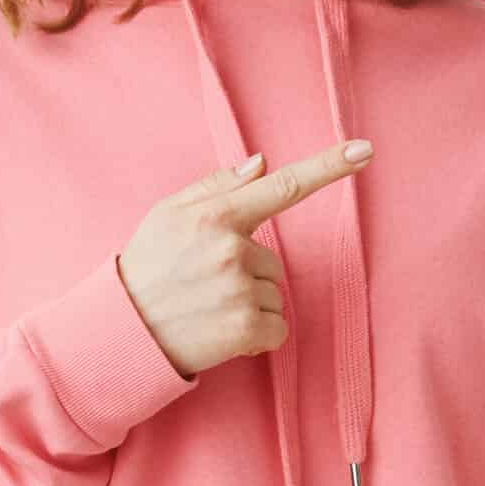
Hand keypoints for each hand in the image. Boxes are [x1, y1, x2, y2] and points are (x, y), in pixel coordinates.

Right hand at [117, 139, 375, 378]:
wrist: (119, 332)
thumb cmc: (144, 268)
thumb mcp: (167, 215)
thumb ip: (215, 187)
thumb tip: (261, 163)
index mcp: (215, 216)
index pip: (283, 186)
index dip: (328, 167)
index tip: (364, 151)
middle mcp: (232, 250)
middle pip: (272, 258)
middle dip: (246, 272)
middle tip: (202, 285)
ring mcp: (239, 290)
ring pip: (275, 293)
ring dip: (250, 303)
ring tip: (206, 309)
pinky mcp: (245, 328)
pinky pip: (278, 327)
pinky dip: (258, 334)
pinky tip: (223, 332)